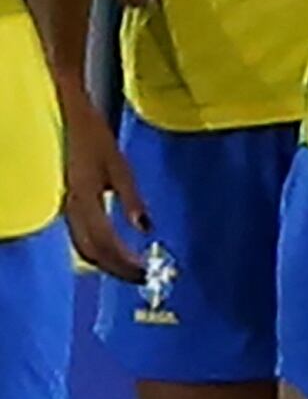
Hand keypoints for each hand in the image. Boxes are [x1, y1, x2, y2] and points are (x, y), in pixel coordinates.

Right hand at [57, 89, 147, 281]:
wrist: (70, 120)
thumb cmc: (96, 139)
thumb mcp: (120, 167)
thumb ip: (132, 199)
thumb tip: (147, 228)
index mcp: (85, 201)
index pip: (104, 244)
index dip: (124, 262)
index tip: (145, 272)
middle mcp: (72, 210)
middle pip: (92, 252)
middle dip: (117, 269)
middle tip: (142, 277)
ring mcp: (68, 209)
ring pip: (84, 248)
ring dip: (108, 263)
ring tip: (132, 269)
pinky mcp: (70, 205)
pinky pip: (81, 237)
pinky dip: (98, 251)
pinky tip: (115, 251)